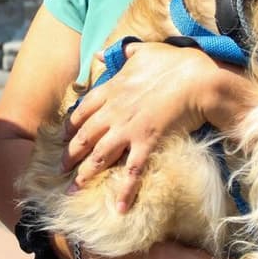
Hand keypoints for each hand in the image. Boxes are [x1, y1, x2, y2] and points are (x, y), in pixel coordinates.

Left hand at [63, 41, 250, 210]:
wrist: (197, 79)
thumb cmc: (174, 62)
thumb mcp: (142, 50)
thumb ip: (121, 52)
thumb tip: (101, 52)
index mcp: (112, 89)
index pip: (82, 110)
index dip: (70, 126)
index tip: (64, 137)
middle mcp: (113, 111)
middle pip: (83, 136)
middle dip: (70, 155)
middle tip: (60, 169)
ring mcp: (128, 129)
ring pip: (98, 156)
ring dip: (84, 175)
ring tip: (74, 190)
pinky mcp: (146, 143)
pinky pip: (131, 171)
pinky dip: (124, 191)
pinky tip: (118, 208)